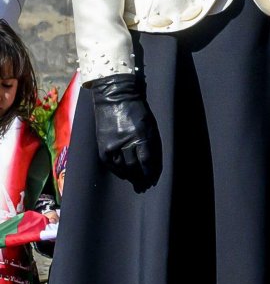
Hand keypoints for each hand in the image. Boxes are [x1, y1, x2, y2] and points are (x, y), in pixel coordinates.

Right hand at [89, 73, 161, 187]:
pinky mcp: (103, 145)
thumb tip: (152, 164)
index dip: (150, 172)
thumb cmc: (137, 111)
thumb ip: (151, 144)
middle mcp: (126, 142)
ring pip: (122, 168)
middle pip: (135, 167)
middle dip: (141, 177)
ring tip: (135, 181)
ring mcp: (112, 144)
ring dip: (130, 176)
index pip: (147, 161)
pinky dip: (117, 171)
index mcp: (141, 136)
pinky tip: (123, 174)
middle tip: (144, 185)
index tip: (153, 178)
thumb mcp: (150, 126)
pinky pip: (110, 164)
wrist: (115, 98)